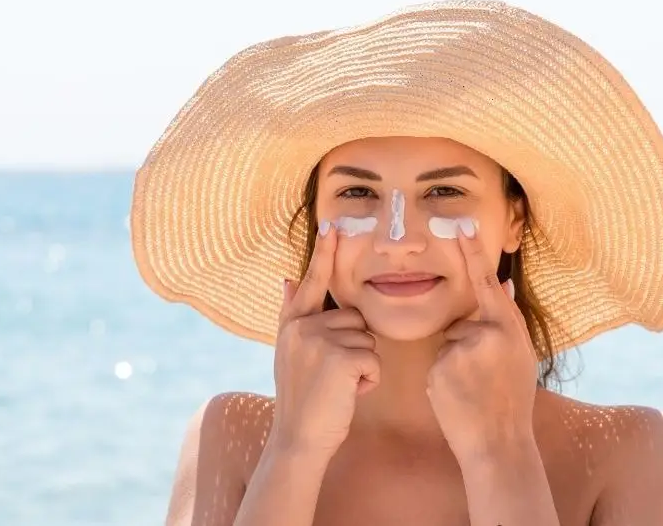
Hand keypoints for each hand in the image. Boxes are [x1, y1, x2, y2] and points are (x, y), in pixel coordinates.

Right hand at [269, 221, 381, 457]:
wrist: (298, 438)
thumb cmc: (302, 399)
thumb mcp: (290, 353)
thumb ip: (293, 315)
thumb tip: (289, 278)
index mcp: (293, 323)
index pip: (313, 281)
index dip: (324, 253)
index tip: (332, 223)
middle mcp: (304, 326)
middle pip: (355, 319)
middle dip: (356, 348)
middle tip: (334, 377)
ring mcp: (321, 341)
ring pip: (368, 340)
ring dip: (363, 366)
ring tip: (339, 387)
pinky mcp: (341, 358)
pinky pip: (374, 359)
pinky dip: (369, 380)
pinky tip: (348, 393)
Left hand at [427, 219, 538, 459]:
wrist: (499, 442)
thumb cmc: (511, 400)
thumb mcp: (521, 356)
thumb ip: (507, 322)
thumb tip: (499, 285)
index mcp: (510, 327)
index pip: (487, 282)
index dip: (473, 253)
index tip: (459, 225)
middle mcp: (487, 332)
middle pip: (462, 324)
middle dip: (466, 347)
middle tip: (485, 380)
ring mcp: (463, 349)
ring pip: (448, 344)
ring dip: (455, 364)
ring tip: (473, 390)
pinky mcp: (441, 366)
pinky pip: (436, 363)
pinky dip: (443, 379)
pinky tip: (458, 397)